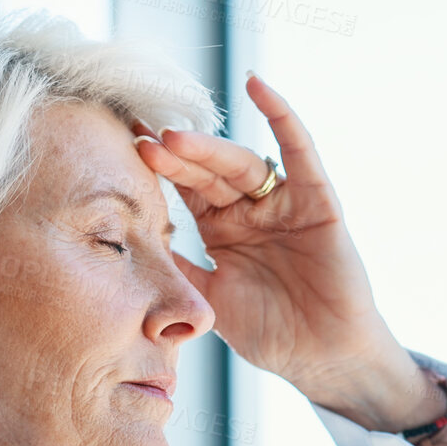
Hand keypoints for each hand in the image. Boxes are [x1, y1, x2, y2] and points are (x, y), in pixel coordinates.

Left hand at [132, 72, 419, 415]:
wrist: (324, 359)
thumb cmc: (272, 333)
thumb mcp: (210, 300)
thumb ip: (179, 270)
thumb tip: (129, 244)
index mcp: (222, 229)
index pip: (185, 190)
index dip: (157, 172)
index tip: (122, 152)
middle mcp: (251, 209)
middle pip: (206, 173)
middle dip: (174, 157)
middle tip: (140, 142)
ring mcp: (284, 203)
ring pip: (241, 163)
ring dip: (208, 148)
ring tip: (172, 137)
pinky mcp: (318, 202)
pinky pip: (300, 152)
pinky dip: (282, 116)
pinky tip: (258, 86)